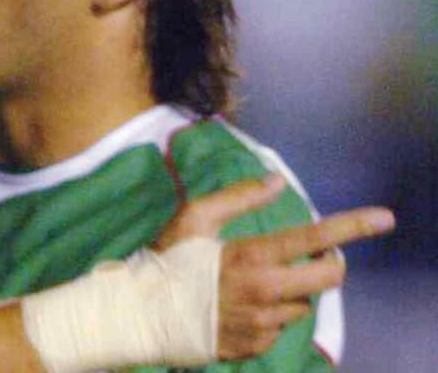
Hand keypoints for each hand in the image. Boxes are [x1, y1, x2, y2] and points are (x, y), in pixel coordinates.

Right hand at [155, 175, 394, 359]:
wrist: (141, 314)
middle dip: (330, 263)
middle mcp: (266, 292)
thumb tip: (278, 181)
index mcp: (252, 257)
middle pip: (329, 278)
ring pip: (304, 304)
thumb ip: (239, 197)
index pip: (316, 239)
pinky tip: (244, 305)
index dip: (353, 226)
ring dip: (294, 290)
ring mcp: (263, 323)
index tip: (384, 218)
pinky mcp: (256, 346)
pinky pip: (281, 327)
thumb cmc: (166, 259)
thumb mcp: (195, 217)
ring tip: (260, 282)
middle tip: (313, 256)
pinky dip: (273, 314)